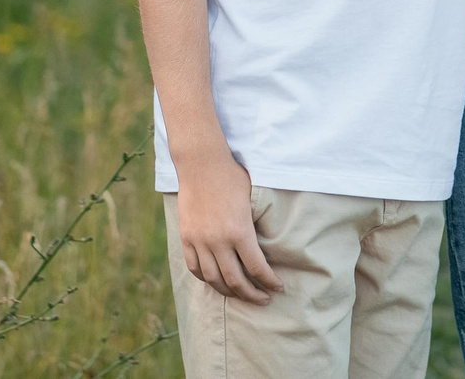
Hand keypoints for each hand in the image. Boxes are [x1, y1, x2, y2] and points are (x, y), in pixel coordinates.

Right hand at [176, 153, 280, 303]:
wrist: (201, 164)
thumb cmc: (232, 177)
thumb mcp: (252, 200)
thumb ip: (255, 226)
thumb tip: (267, 246)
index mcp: (239, 232)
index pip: (257, 268)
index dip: (269, 281)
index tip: (277, 287)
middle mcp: (218, 241)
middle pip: (235, 280)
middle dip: (252, 294)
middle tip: (263, 299)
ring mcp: (199, 241)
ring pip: (213, 279)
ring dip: (229, 292)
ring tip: (240, 294)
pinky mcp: (186, 238)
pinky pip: (195, 267)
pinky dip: (206, 279)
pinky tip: (216, 282)